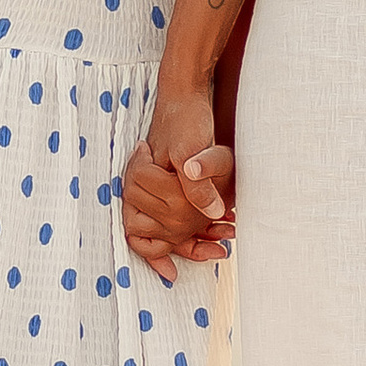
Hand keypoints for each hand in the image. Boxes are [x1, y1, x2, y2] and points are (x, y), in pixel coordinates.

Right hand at [122, 89, 234, 281]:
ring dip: (193, 239)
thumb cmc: (186, 120)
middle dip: (186, 245)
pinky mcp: (168, 186)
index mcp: (141, 180)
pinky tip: (218, 232)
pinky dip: (194, 229)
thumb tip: (212, 213)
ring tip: (224, 241)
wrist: (186, 97)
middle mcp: (141, 186)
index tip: (178, 267)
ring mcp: (154, 187)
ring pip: (165, 227)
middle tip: (220, 247)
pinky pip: (174, 215)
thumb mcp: (193, 149)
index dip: (162, 249)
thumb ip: (198, 183)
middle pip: (156, 231)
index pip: (144, 227)